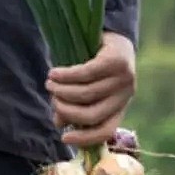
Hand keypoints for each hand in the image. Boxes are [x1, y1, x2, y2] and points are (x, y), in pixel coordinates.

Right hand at [46, 31, 136, 146]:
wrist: (113, 36)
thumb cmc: (96, 69)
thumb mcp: (85, 92)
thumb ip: (73, 109)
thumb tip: (59, 123)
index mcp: (119, 108)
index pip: (105, 131)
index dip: (84, 138)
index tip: (63, 138)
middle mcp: (125, 96)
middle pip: (91, 115)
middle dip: (66, 110)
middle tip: (52, 99)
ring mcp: (123, 78)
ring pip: (85, 94)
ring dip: (61, 91)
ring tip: (49, 83)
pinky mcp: (116, 61)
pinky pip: (84, 74)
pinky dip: (64, 76)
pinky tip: (53, 73)